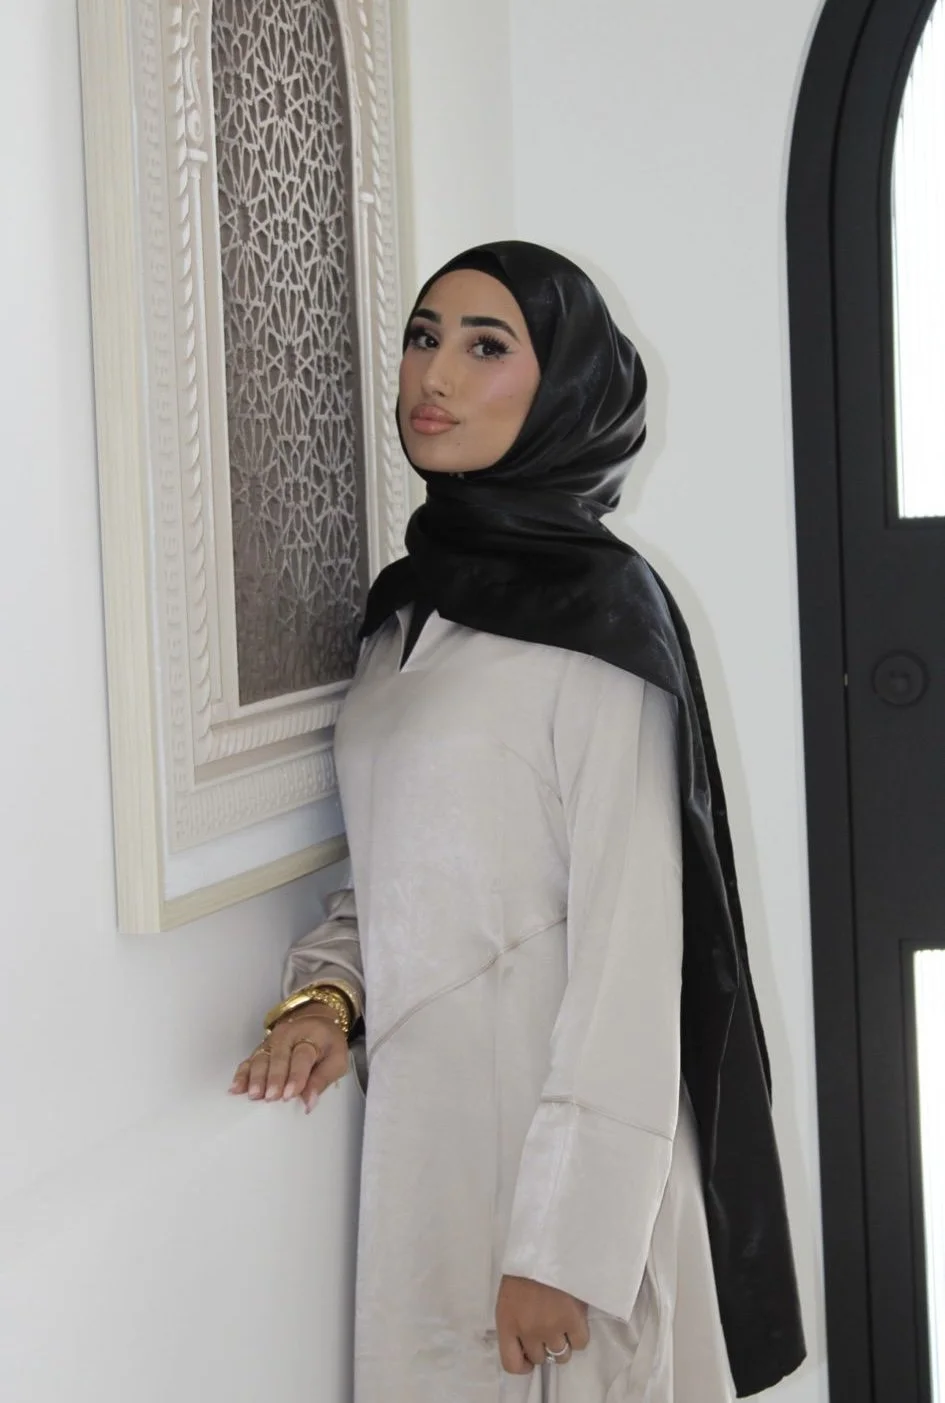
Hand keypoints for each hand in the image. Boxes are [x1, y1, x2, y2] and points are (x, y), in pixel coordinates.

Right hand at [228, 1005, 348, 1111]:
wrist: (315, 1022)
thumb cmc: (327, 1045)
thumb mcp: (337, 1060)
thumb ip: (323, 1080)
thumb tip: (309, 1103)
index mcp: (311, 1036)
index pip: (302, 1056)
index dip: (296, 1075)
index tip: (290, 1094)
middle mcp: (288, 1036)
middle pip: (278, 1056)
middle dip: (274, 1078)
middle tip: (270, 1097)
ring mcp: (271, 1041)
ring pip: (261, 1058)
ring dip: (256, 1077)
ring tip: (254, 1095)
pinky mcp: (261, 1049)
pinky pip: (249, 1061)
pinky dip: (242, 1074)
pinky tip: (235, 1088)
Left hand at [495, 1274, 589, 1373]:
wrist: (546, 1244)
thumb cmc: (525, 1266)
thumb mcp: (509, 1296)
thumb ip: (515, 1322)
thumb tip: (528, 1344)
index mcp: (506, 1322)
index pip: (511, 1364)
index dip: (523, 1364)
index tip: (529, 1355)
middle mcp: (527, 1330)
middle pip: (539, 1358)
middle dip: (544, 1346)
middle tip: (549, 1327)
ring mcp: (551, 1327)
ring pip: (561, 1354)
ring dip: (563, 1341)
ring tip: (563, 1321)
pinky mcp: (573, 1320)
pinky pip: (580, 1343)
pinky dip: (579, 1334)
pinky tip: (575, 1318)